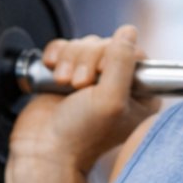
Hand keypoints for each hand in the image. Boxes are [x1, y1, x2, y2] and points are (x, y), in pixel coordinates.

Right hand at [10, 26, 158, 171]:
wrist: (43, 150)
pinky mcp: (66, 74)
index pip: (133, 51)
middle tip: (78, 86)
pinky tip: (52, 73)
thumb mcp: (111, 99)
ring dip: (69, 60)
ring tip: (64, 85)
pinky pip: (64, 47)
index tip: (99, 77)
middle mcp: (117, 84)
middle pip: (106, 44)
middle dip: (86, 61)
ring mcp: (90, 79)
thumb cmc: (79, 135)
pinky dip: (56, 55)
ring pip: (84, 45)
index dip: (112, 56)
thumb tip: (127, 32)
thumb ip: (122, 62)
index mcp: (139, 94)